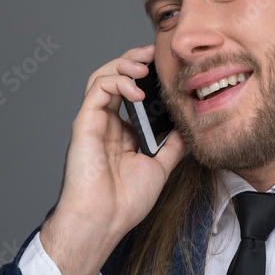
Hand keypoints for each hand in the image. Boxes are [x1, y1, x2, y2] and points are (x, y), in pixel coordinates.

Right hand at [40, 44, 185, 274]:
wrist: (104, 221)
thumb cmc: (125, 202)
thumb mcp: (160, 167)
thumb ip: (172, 145)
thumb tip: (189, 127)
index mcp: (122, 131)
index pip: (132, 91)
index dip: (146, 74)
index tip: (166, 66)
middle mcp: (106, 123)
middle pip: (116, 77)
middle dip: (135, 59)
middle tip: (154, 52)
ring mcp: (94, 122)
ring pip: (103, 76)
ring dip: (124, 64)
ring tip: (144, 65)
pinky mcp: (84, 124)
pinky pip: (97, 90)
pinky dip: (117, 81)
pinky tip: (136, 89)